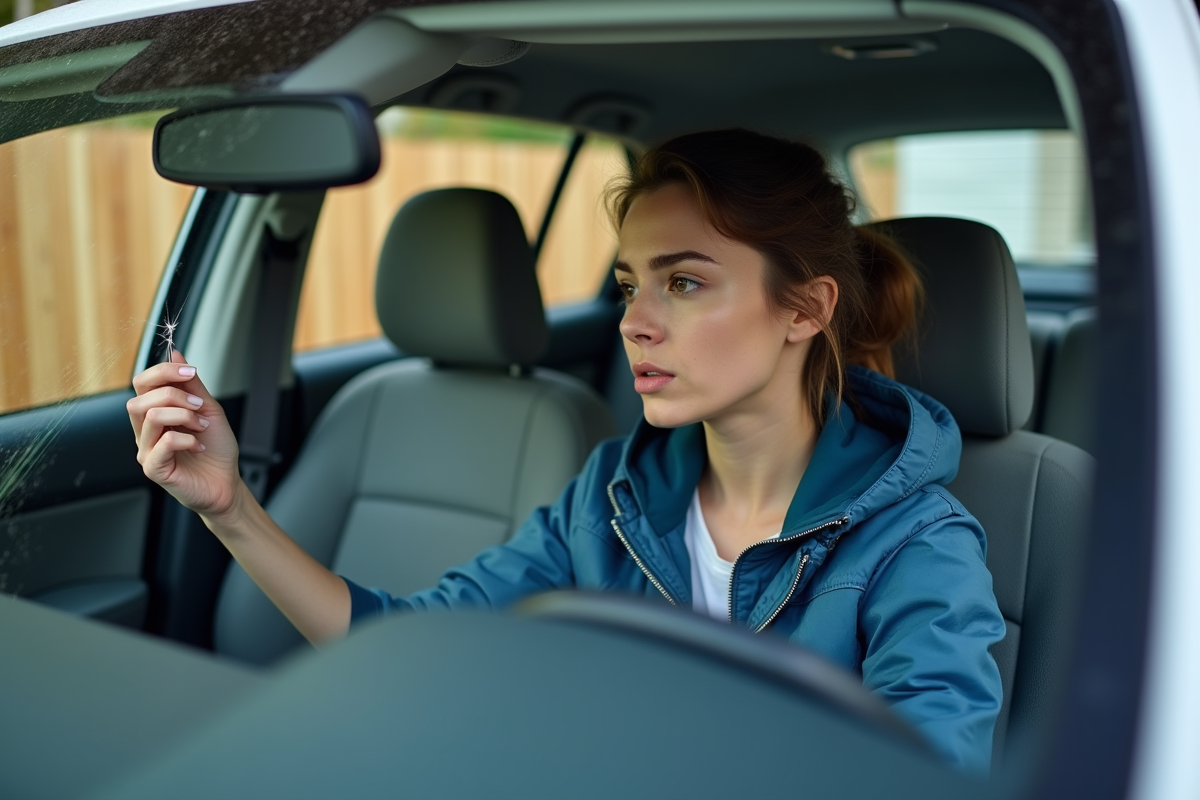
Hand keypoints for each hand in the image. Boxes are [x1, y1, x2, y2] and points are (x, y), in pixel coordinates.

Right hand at [128, 351, 242, 518]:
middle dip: (173, 394)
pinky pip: (163, 443)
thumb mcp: (208, 409)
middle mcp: (145, 432)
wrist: (226, 483)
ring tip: (202, 426)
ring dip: (184, 415)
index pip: (141, 383)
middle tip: (199, 406)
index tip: (191, 372)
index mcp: (155, 414)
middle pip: (139, 398)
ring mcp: (146, 450)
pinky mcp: (154, 468)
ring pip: (150, 416)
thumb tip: (175, 353)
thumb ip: (191, 384)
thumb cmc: (216, 449)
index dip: (163, 371)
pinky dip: (187, 438)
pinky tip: (199, 445)